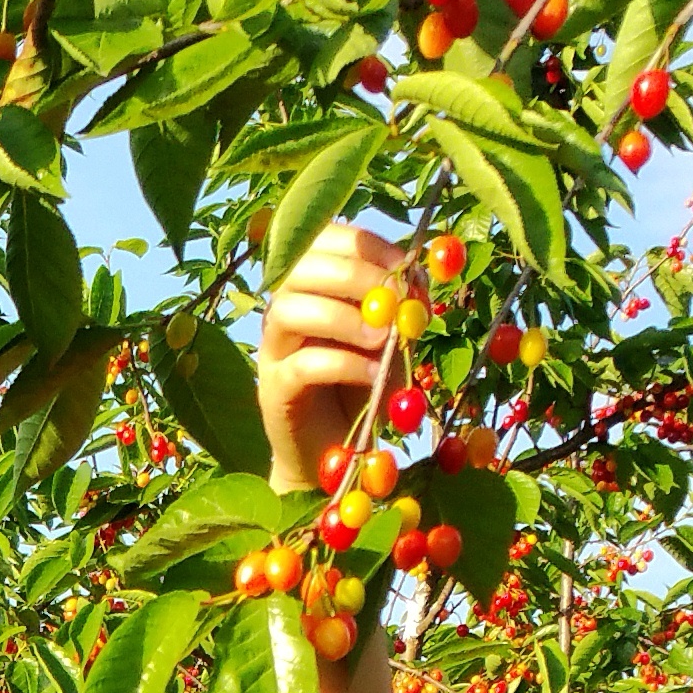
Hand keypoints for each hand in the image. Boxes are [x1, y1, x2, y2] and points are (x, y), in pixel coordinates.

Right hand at [256, 223, 418, 496]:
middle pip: (302, 268)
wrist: (337, 452)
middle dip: (356, 276)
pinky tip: (374, 373)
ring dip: (345, 318)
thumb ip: (399, 309)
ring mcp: (274, 348)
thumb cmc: (363, 386)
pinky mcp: (274, 388)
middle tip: (396, 302)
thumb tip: (418, 276)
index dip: (364, 245)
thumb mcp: (390, 340)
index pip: (323, 240)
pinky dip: (345, 364)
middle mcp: (284, 308)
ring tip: (384, 340)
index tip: (405, 266)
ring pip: (291, 310)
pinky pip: (303, 364)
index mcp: (310, 285)